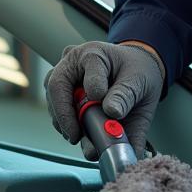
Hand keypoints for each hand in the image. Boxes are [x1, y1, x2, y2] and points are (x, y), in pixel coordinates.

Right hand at [44, 41, 163, 158]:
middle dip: (66, 115)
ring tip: (80, 138)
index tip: (107, 110)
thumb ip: (126, 97)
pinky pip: (56, 108)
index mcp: (95, 52)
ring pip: (53, 99)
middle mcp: (73, 61)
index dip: (95, 89)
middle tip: (76, 136)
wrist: (134, 70)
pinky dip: (66, 125)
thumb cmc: (135, 70)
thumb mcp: (139, 81)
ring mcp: (64, 76)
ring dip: (64, 122)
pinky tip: (80, 135)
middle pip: (57, 85)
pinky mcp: (62, 92)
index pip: (90, 68)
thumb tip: (113, 115)